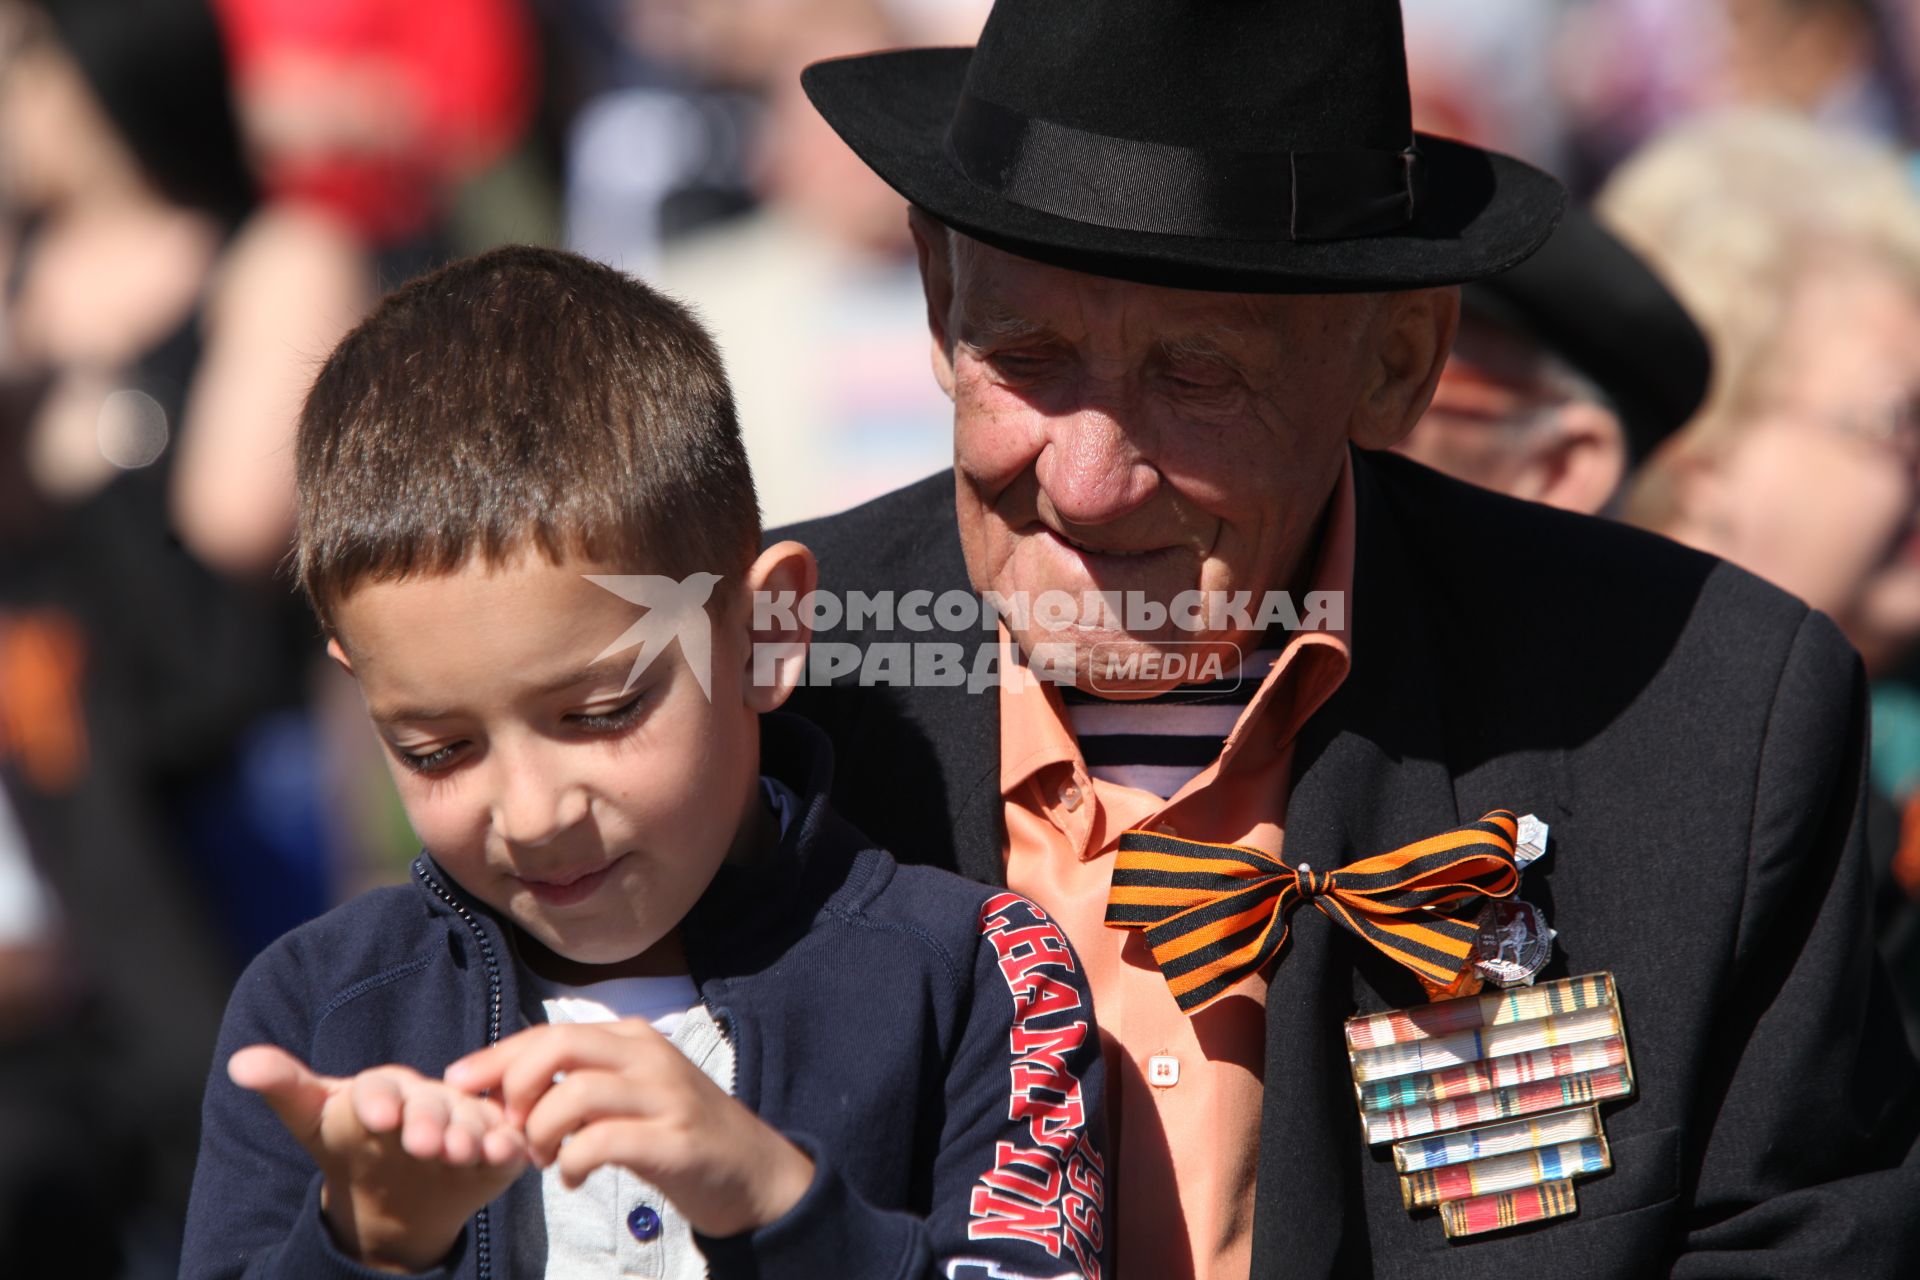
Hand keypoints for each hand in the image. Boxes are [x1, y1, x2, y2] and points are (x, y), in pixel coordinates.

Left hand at [229, 1045, 527, 1272]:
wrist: (395, 1195)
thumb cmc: (352, 1143)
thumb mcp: (314, 1118)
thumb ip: (284, 1087)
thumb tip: (238, 1062)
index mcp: (386, 1086)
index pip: (381, 1088)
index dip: (379, 1101)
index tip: (375, 1118)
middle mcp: (432, 1098)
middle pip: (432, 1106)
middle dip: (428, 1122)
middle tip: (422, 1143)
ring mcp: (466, 1121)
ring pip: (470, 1124)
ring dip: (466, 1136)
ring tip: (457, 1153)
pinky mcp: (495, 1147)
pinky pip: (505, 1143)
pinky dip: (505, 1147)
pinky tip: (500, 1153)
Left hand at [446, 1021, 814, 1237]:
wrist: (753, 1174)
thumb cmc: (678, 1135)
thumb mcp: (631, 1095)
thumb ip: (581, 1083)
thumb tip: (506, 1087)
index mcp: (634, 1039)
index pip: (551, 1032)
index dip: (498, 1055)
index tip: (460, 1081)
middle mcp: (649, 1057)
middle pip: (560, 1045)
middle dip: (514, 1085)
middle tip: (508, 1128)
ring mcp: (666, 1097)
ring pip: (575, 1093)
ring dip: (540, 1132)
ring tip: (542, 1158)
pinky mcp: (675, 1142)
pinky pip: (603, 1143)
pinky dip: (572, 1163)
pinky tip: (572, 1177)